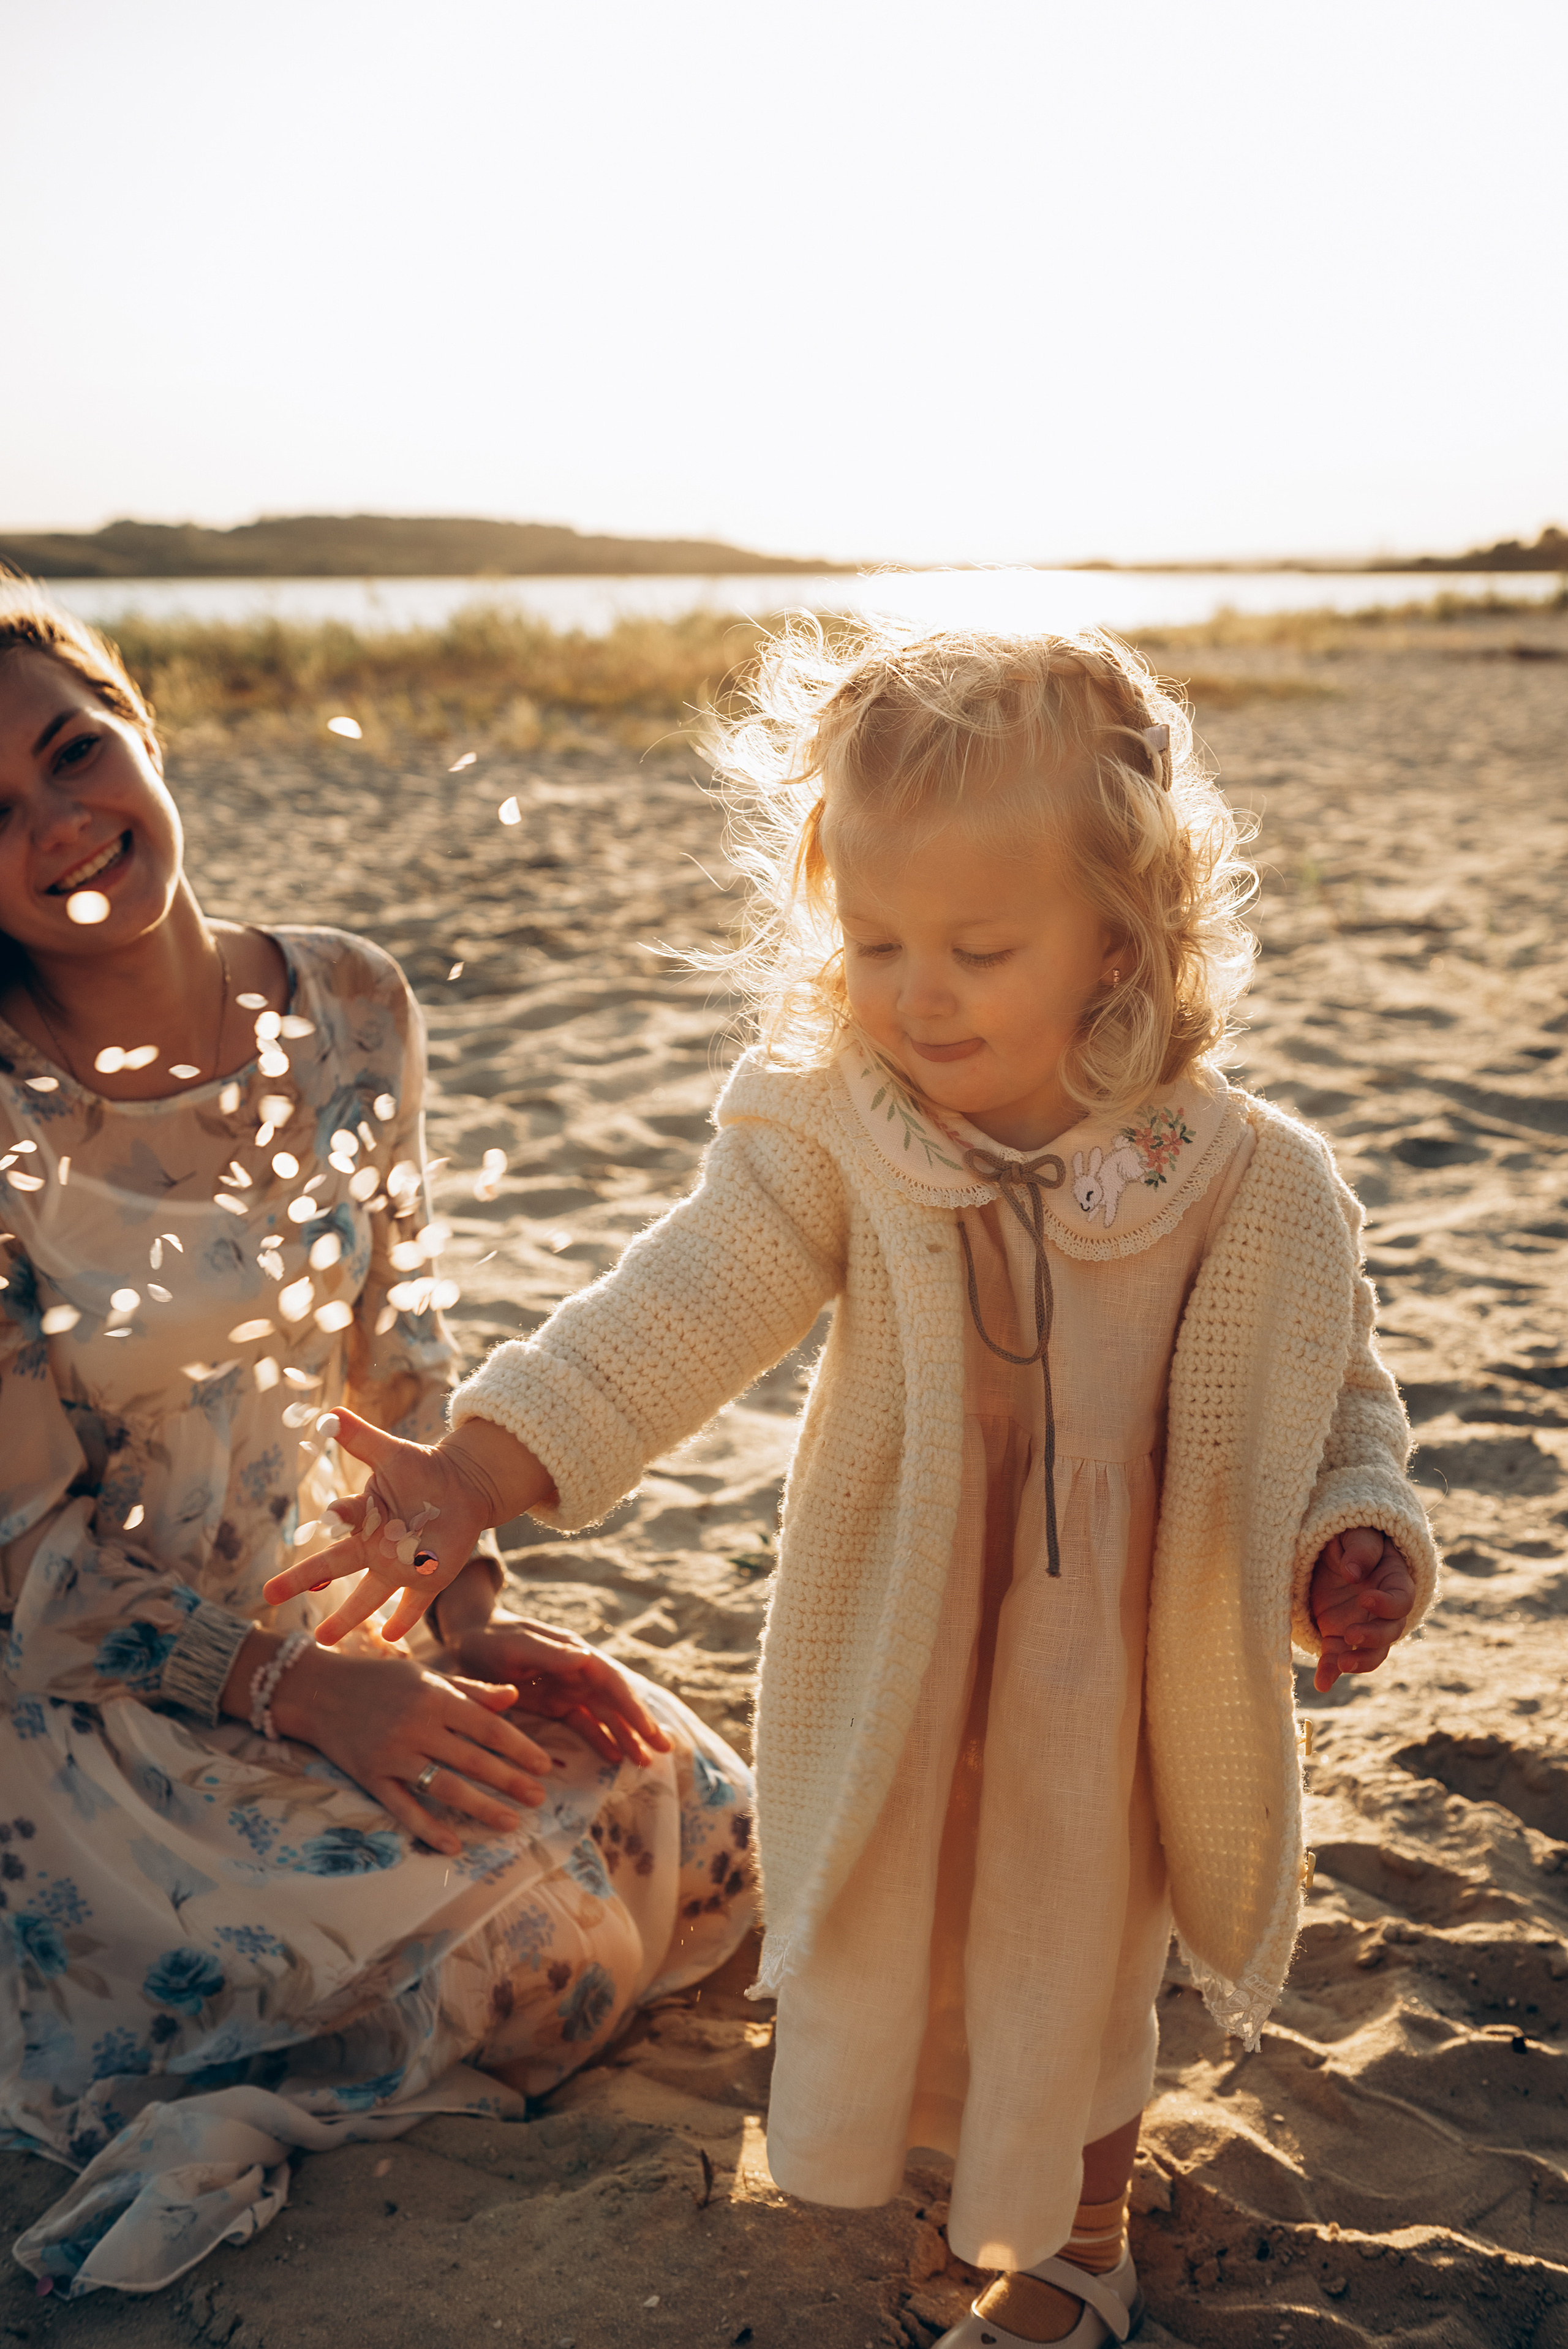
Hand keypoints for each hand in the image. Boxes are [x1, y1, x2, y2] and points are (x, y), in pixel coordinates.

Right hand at [261, 1406, 551, 1644]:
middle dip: (302, 1579)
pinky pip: (413, 1604)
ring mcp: (399, 1566)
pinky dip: (403, 1618)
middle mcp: (375, 1546)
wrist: (461, 1486)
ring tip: (322, 1640)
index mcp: (365, 1516)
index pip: (343, 1518)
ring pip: (367, 1595)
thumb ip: (361, 1438)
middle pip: (334, 1565)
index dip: (339, 1516)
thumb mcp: (392, 1452)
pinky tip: (391, 1636)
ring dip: (346, 1616)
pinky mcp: (428, 1579)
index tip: (333, 1516)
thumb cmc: (423, 1470)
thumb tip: (330, 1413)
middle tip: (269, 1593)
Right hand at [273, 1643, 557, 1857]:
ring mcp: (392, 1755)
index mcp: (435, 1697)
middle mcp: (416, 1726)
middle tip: (538, 1798)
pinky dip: (428, 1828)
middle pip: (472, 1760)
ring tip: (511, 1822)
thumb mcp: (428, 1676)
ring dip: (481, 1808)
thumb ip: (471, 1690)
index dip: (519, 1748)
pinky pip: (403, 1808)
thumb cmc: (381, 1680)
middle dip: (509, 1781)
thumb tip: (513, 1697)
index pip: (487, 1727)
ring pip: (444, 1787)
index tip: (544, 1765)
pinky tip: (453, 1845)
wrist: (319, 1690)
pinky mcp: (370, 1777)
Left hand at [448, 1618, 672, 1767]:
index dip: (633, 1707)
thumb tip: (585, 1658)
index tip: (650, 1731)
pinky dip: (600, 1739)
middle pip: (616, 1702)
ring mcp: (567, 1689)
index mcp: (574, 1654)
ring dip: (625, 1737)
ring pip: (604, 1716)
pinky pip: (583, 1724)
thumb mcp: (516, 1644)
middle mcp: (577, 1672)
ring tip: (645, 1762)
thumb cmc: (491, 1638)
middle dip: (640, 1725)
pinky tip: (614, 1758)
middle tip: (664, 1750)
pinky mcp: (554, 1704)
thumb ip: (549, 1653)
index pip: (612, 1683)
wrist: (466, 1640)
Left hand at [1308, 1527, 1414, 1693]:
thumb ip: (1360, 1550)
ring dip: (1358, 1661)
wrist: (1332, 1550)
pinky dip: (1330, 1672)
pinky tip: (1322, 1684)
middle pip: (1389, 1632)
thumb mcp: (1356, 1534)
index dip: (1387, 1604)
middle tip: (1351, 1634)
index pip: (1402, 1600)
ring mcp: (1362, 1625)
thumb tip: (1354, 1573)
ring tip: (1341, 1663)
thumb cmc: (1350, 1537)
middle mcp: (1383, 1610)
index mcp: (1394, 1581)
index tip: (1365, 1598)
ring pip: (1371, 1653)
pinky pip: (1338, 1658)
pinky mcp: (1338, 1636)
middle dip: (1373, 1637)